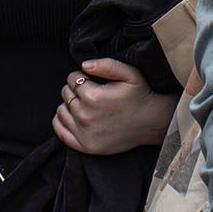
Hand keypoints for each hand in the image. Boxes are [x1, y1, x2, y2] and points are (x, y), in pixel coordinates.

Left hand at [52, 57, 175, 155]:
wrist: (152, 123)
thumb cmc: (140, 95)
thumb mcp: (129, 73)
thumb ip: (106, 65)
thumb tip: (84, 66)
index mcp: (93, 97)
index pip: (72, 78)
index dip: (82, 76)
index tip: (93, 80)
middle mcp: (85, 116)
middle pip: (66, 93)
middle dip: (75, 89)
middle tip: (91, 92)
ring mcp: (85, 134)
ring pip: (61, 110)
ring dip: (70, 104)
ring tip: (86, 104)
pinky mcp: (86, 147)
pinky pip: (60, 131)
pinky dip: (62, 121)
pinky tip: (74, 117)